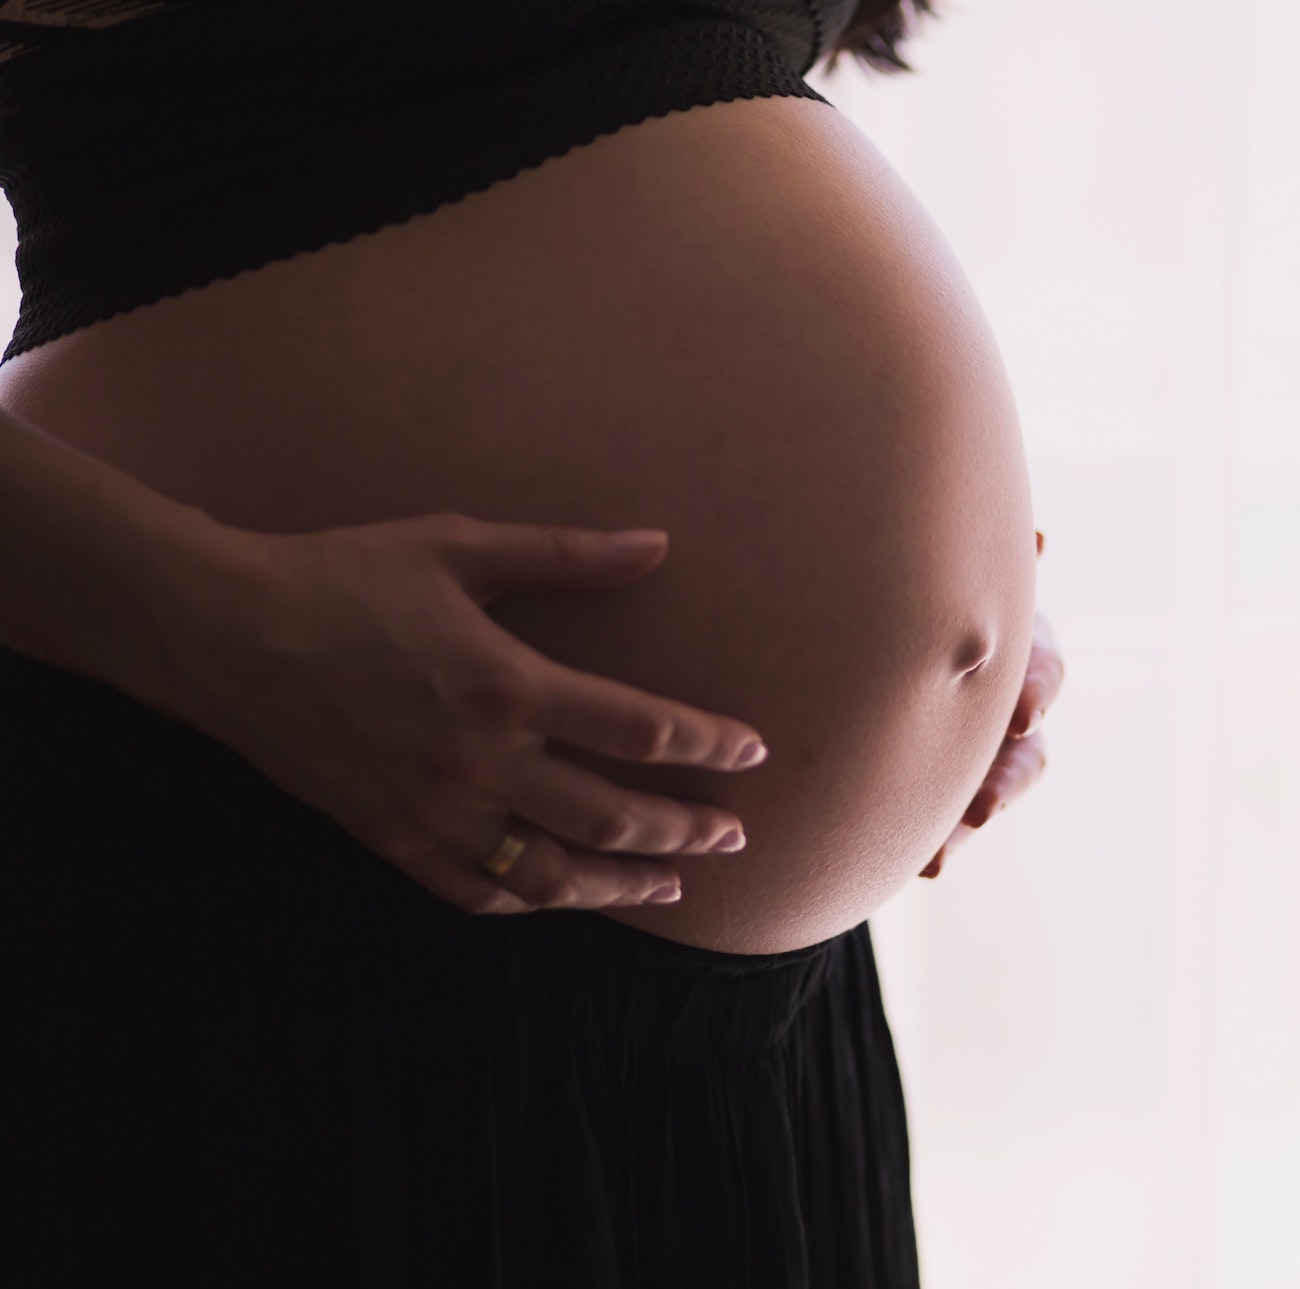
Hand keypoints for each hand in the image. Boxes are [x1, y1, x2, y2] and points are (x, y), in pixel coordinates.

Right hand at [164, 512, 767, 913]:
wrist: (226, 633)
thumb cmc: (345, 576)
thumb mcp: (458, 545)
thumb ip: (565, 553)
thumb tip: (657, 543)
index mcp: (505, 684)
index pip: (640, 730)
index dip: (709, 744)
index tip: (752, 750)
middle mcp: (479, 762)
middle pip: (612, 816)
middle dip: (687, 829)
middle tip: (736, 835)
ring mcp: (433, 812)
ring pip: (552, 874)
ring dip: (623, 883)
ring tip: (674, 885)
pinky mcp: (390, 838)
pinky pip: (476, 892)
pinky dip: (531, 902)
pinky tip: (563, 898)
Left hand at [919, 530, 1063, 878]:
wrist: (885, 627)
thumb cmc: (922, 585)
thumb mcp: (949, 576)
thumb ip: (986, 572)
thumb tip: (1043, 540)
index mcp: (1014, 642)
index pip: (1041, 666)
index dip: (1036, 690)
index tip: (1022, 715)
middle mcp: (1009, 699)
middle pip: (1025, 748)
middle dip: (1005, 778)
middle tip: (982, 807)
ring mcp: (984, 748)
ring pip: (991, 794)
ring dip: (968, 824)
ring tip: (940, 857)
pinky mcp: (954, 784)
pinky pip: (950, 821)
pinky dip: (941, 845)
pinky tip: (926, 866)